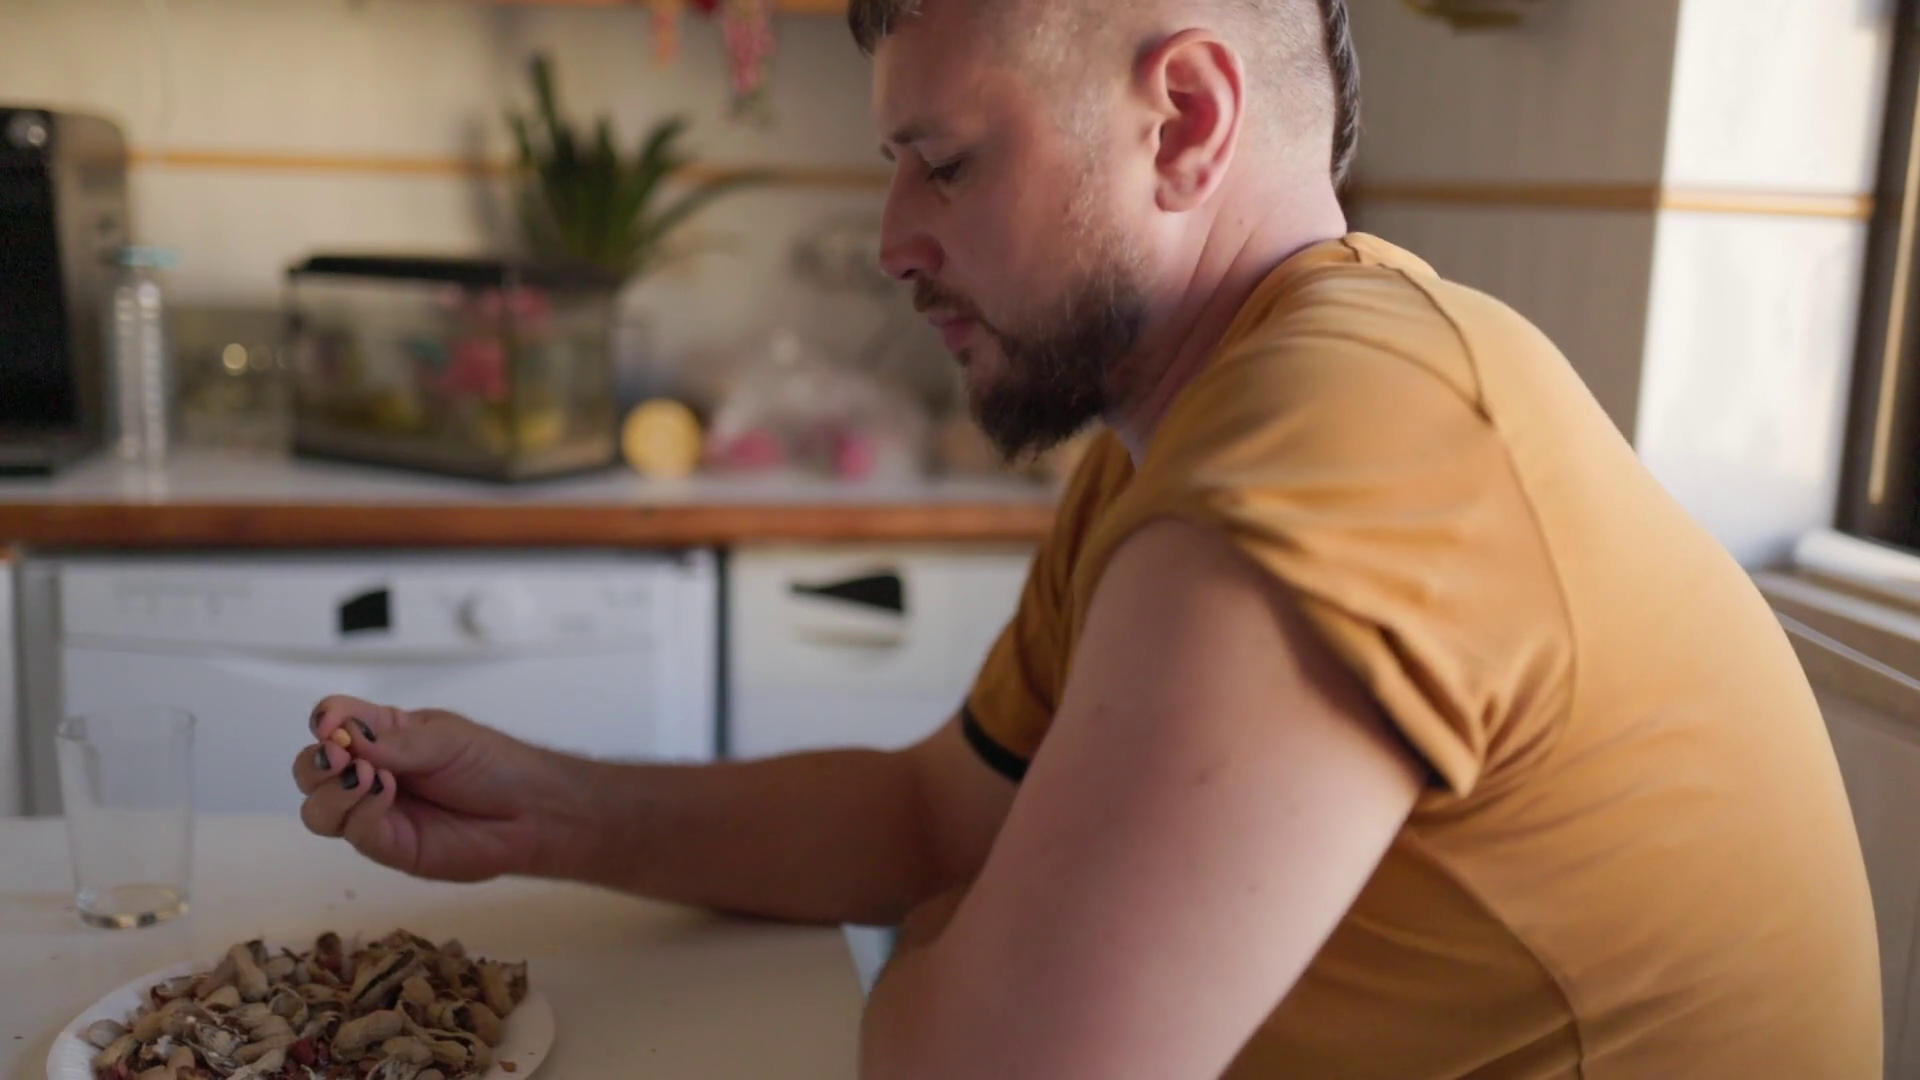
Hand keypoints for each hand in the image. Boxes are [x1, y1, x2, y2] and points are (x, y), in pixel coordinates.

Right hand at [292, 695, 569, 882]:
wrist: (531, 810)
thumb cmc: (493, 764)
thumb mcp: (445, 738)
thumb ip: (394, 740)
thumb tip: (342, 735)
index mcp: (381, 735)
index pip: (333, 721)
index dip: (324, 720)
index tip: (329, 723)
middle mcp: (368, 773)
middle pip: (310, 770)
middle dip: (315, 763)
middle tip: (339, 756)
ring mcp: (374, 813)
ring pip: (318, 809)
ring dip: (332, 790)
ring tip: (368, 776)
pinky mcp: (388, 846)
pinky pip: (354, 832)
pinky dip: (361, 811)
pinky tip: (384, 795)